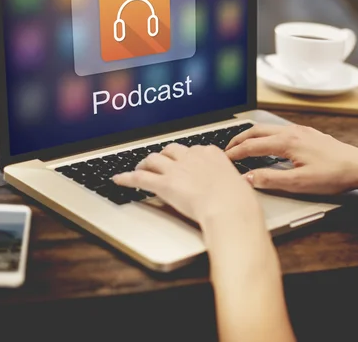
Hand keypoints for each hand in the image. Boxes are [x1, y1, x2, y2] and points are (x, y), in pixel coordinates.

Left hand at [113, 144, 262, 226]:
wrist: (229, 208)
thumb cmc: (238, 201)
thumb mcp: (238, 184)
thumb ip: (229, 182)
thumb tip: (232, 188)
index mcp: (211, 153)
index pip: (193, 149)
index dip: (185, 156)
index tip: (183, 161)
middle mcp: (192, 157)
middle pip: (171, 150)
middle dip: (164, 155)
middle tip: (160, 162)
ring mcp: (177, 169)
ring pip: (154, 159)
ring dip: (145, 163)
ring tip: (140, 167)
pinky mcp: (164, 184)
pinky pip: (140, 178)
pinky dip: (127, 178)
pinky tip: (119, 179)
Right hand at [226, 124, 357, 194]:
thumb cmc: (333, 175)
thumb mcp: (299, 183)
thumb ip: (270, 179)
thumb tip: (247, 177)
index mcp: (287, 142)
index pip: (252, 146)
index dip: (235, 153)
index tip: (223, 159)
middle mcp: (292, 132)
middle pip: (256, 131)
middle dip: (238, 139)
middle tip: (226, 149)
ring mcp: (301, 131)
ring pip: (268, 128)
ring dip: (251, 136)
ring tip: (242, 145)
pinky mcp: (308, 134)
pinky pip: (279, 130)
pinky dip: (265, 135)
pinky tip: (268, 144)